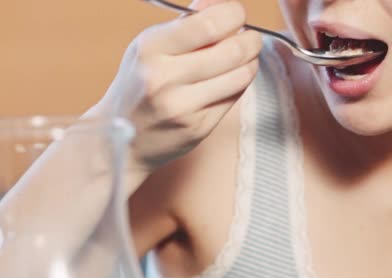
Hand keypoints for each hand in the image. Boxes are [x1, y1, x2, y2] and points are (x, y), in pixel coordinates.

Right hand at [94, 0, 261, 175]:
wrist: (122, 132)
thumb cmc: (142, 81)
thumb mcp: (153, 45)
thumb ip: (188, 23)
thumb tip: (222, 4)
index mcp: (152, 48)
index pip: (209, 25)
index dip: (234, 15)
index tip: (237, 14)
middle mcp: (165, 78)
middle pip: (233, 52)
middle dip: (251, 40)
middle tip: (251, 38)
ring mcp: (182, 107)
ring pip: (241, 76)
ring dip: (251, 62)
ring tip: (246, 57)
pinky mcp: (198, 128)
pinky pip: (234, 98)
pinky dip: (240, 83)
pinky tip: (232, 77)